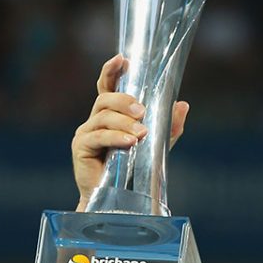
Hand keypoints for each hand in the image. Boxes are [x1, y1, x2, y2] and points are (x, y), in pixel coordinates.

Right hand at [71, 54, 190, 209]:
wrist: (117, 202)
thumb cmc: (132, 172)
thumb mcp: (155, 147)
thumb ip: (168, 127)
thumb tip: (182, 105)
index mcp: (110, 115)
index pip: (107, 86)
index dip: (112, 70)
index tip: (122, 59)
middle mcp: (95, 120)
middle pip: (105, 98)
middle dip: (125, 100)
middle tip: (143, 112)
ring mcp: (85, 133)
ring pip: (103, 116)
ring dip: (124, 123)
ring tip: (141, 135)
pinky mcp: (81, 148)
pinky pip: (98, 136)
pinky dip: (115, 137)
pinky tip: (129, 143)